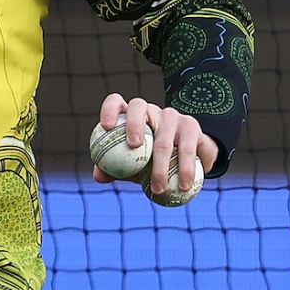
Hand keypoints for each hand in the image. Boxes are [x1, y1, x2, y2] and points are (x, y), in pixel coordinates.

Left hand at [92, 92, 218, 195]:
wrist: (183, 162)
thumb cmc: (147, 162)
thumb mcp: (130, 166)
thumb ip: (112, 169)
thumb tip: (99, 177)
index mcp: (129, 116)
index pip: (116, 102)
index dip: (110, 110)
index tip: (107, 127)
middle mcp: (150, 110)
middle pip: (138, 106)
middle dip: (134, 124)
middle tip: (133, 146)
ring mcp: (172, 115)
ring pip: (164, 136)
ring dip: (161, 165)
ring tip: (159, 187)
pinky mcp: (191, 126)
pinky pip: (187, 148)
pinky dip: (185, 169)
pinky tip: (184, 184)